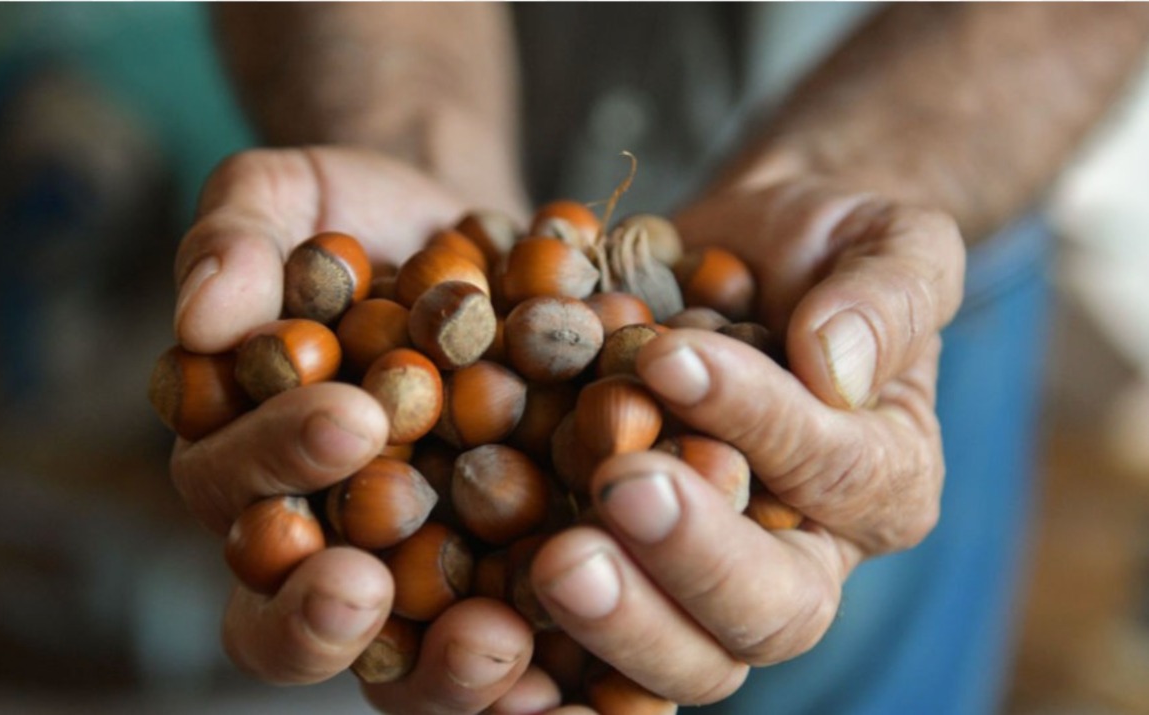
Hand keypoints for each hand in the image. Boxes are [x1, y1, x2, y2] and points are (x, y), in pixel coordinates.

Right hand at [169, 147, 540, 712]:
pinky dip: (552, 659)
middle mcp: (317, 539)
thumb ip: (233, 242)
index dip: (271, 479)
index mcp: (241, 462)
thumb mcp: (288, 197)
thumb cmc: (358, 220)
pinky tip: (593, 658)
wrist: (470, 242)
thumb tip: (200, 318)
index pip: (232, 499)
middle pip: (297, 615)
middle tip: (368, 579)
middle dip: (324, 610)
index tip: (345, 425)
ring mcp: (415, 569)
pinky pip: (522, 635)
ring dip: (440, 670)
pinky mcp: (506, 573)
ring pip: (404, 660)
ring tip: (496, 644)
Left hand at [527, 176, 965, 703]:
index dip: (758, 422)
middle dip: (692, 557)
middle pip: (770, 612)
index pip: (835, 475)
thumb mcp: (884, 241)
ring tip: (554, 560)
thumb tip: (833, 365)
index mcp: (883, 483)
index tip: (669, 358)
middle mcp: (806, 556)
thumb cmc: (823, 245)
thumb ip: (883, 296)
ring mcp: (710, 582)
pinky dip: (549, 647)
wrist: (739, 258)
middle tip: (617, 489)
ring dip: (622, 619)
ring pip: (690, 656)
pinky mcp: (631, 580)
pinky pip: (598, 650)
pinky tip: (494, 612)